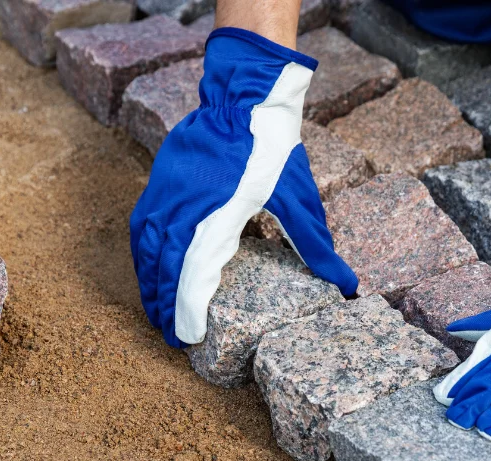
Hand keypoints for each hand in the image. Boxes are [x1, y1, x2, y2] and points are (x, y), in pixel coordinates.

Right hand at [129, 28, 357, 348]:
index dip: (186, 308)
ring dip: (149, 282)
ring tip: (156, 312)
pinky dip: (142, 254)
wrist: (243, 95)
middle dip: (164, 304)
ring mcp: (167, 190)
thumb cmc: (273, 148)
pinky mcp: (158, 179)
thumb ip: (317, 247)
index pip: (194, 272)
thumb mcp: (300, 199)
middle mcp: (186, 203)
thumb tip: (349, 285)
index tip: (186, 336)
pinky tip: (148, 271)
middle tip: (169, 335)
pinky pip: (141, 225)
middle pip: (165, 266)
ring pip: (147, 247)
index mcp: (221, 213)